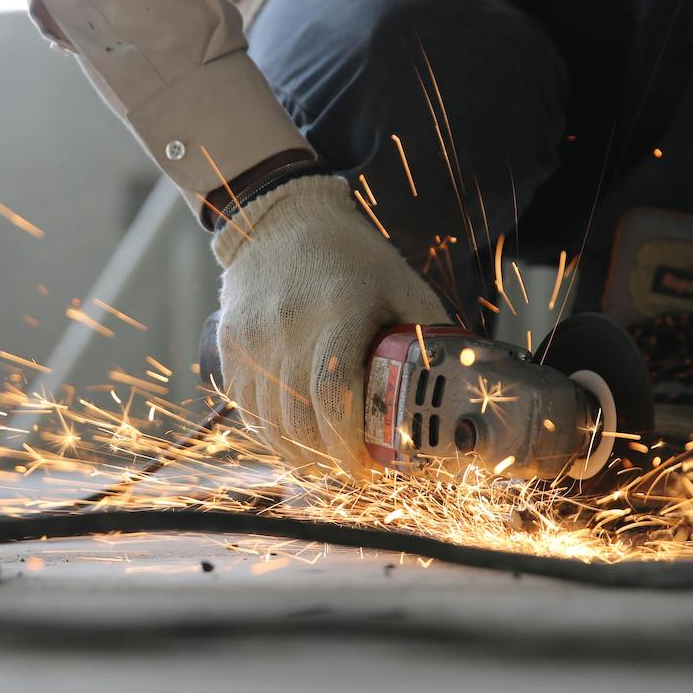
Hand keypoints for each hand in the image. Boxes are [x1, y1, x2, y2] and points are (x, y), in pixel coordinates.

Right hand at [213, 175, 447, 478]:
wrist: (280, 220)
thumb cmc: (352, 256)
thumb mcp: (401, 284)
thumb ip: (428, 334)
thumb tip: (463, 384)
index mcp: (340, 311)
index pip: (334, 394)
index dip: (347, 444)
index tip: (365, 470)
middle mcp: (289, 327)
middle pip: (300, 418)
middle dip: (326, 458)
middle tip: (352, 471)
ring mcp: (253, 337)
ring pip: (269, 421)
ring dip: (298, 454)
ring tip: (324, 461)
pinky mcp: (230, 343)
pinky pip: (246, 407)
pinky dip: (269, 435)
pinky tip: (292, 441)